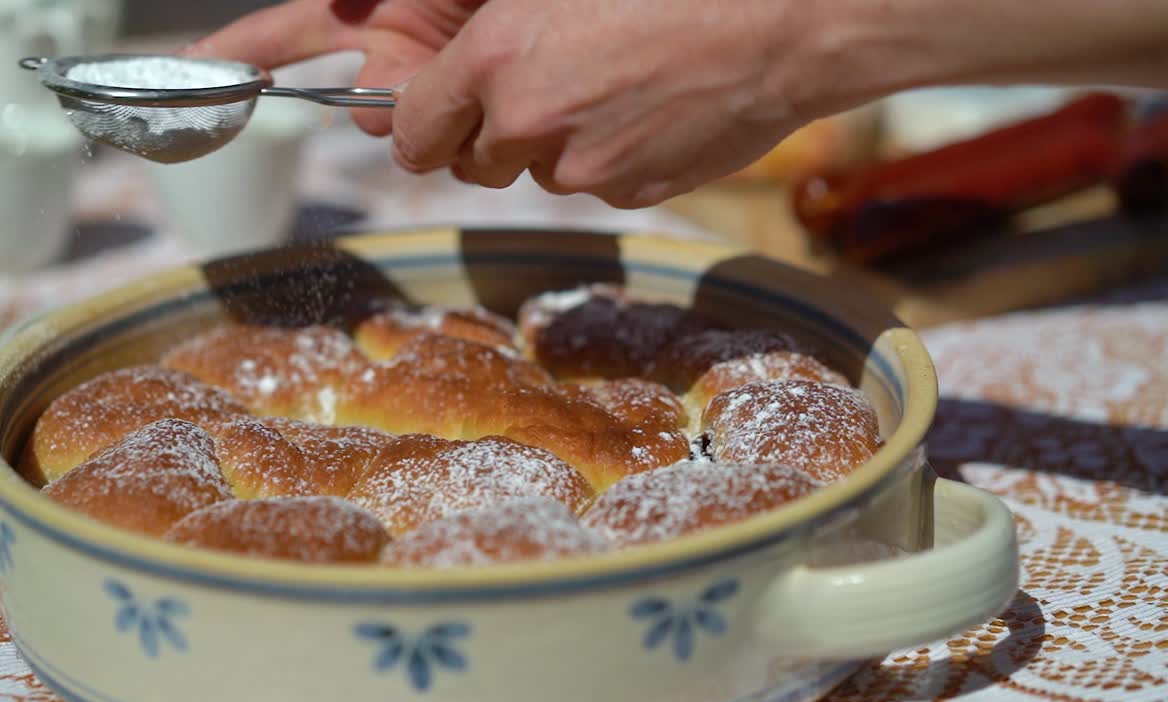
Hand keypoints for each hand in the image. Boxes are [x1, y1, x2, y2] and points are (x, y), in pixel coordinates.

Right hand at [182, 0, 488, 136]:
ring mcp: (439, 89)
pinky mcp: (480, 116)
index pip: (292, 33)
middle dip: (386, 104)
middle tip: (419, 74)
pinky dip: (468, 142)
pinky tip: (497, 117)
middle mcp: (399, 55)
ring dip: (432, 128)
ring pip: (410, 140)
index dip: (243, 49)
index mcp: (373, 12)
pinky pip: (459, 150)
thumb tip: (344, 14)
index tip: (193, 68)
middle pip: (364, 111)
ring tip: (474, 87)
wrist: (578, 10)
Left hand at [391, 0, 812, 206]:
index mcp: (496, 58)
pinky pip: (595, 183)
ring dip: (554, 144)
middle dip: (490, 135)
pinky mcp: (631, 192)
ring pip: (538, 172)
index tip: (431, 119)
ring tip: (608, 86)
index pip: (412, 132)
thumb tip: (456, 71)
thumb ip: (490, 31)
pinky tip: (645, 108)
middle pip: (472, 162)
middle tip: (535, 90)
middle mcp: (529, 121)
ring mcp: (583, 166)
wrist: (780, 20)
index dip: (420, 126)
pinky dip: (608, 156)